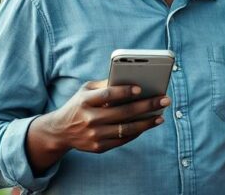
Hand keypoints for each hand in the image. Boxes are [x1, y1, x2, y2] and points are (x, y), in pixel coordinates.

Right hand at [39, 80, 168, 153]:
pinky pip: (122, 140)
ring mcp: (93, 135)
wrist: (59, 131)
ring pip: (126, 129)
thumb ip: (105, 84)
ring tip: (161, 116)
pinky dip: (137, 132)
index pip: (107, 95)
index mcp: (84, 101)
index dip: (124, 92)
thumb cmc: (79, 105)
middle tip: (165, 100)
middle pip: (123, 112)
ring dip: (147, 122)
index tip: (141, 88)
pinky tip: (148, 124)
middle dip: (147, 105)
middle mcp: (88, 119)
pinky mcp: (98, 147)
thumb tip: (130, 78)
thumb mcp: (85, 90)